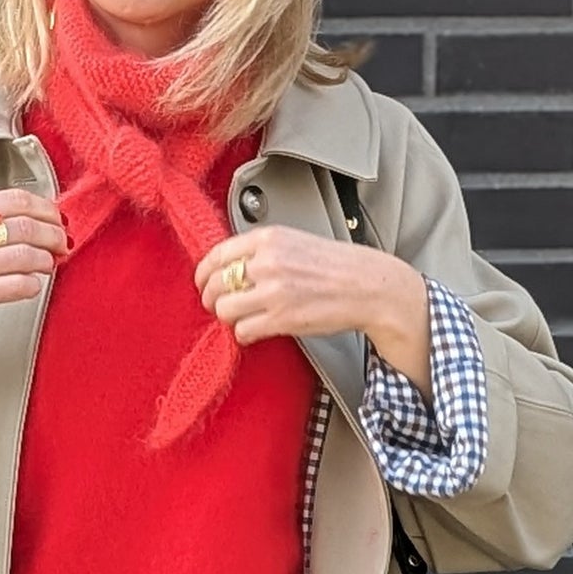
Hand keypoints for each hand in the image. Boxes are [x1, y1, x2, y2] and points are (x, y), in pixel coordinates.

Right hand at [0, 189, 67, 400]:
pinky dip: (33, 285)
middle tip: (63, 243)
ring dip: (47, 261)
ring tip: (49, 264)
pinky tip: (32, 285)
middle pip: (26, 227)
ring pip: (27, 256)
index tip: (57, 217)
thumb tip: (26, 218)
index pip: (15, 200)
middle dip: (54, 235)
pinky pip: (18, 286)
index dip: (45, 208)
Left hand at [195, 226, 432, 399]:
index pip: (217, 255)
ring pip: (224, 310)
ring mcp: (273, 291)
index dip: (204, 274)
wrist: (368, 286)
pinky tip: (255, 331)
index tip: (204, 284)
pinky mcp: (282, 319)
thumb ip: (262, 250)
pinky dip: (244, 335)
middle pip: (215, 285)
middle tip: (220, 306)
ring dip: (229, 318)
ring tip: (242, 319)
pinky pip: (242, 331)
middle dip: (212, 299)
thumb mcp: (295, 241)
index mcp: (269, 238)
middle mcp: (268, 262)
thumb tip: (230, 267)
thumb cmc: (336, 266)